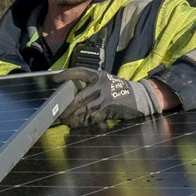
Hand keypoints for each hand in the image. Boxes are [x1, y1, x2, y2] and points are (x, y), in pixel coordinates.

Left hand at [51, 67, 165, 127]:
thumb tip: (70, 96)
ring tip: (65, 121)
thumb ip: (91, 86)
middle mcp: (101, 84)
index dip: (66, 75)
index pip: (79, 72)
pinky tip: (76, 124)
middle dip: (66, 107)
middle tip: (59, 113)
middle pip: (78, 97)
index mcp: (99, 75)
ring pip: (83, 109)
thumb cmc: (119, 90)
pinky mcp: (109, 109)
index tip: (54, 79)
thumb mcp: (106, 82)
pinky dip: (82, 122)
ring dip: (73, 117)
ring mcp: (105, 97)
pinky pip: (92, 117)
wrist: (140, 97)